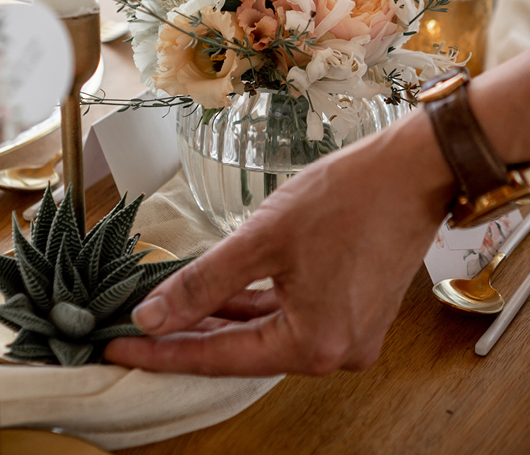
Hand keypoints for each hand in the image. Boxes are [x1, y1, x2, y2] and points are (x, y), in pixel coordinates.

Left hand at [103, 116, 452, 375]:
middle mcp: (335, 353)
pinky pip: (287, 318)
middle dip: (184, 337)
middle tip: (129, 331)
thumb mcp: (260, 239)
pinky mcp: (352, 313)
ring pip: (262, 334)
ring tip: (161, 309)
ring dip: (215, 320)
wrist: (413, 172)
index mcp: (314, 344)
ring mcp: (348, 335)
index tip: (117, 347)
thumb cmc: (348, 198)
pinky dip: (249, 307)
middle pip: (240, 351)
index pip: (217, 358)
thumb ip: (203, 282)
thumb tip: (152, 317)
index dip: (161, 353)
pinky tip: (214, 295)